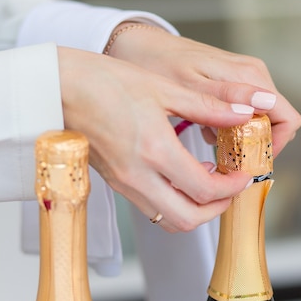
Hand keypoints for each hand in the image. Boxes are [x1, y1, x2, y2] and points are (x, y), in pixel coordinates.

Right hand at [57, 46, 253, 231]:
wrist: (56, 87)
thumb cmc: (104, 81)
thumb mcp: (163, 88)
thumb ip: (208, 107)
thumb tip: (243, 113)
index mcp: (155, 150)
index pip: (205, 190)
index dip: (233, 188)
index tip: (244, 175)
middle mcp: (138, 176)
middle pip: (188, 219)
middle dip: (217, 209)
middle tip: (231, 187)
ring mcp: (124, 184)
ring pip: (168, 219)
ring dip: (195, 210)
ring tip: (208, 182)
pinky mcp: (115, 184)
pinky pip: (151, 208)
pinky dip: (174, 202)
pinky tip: (181, 176)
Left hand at [106, 23, 300, 157]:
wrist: (137, 46)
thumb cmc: (159, 63)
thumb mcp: (188, 85)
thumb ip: (225, 97)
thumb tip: (263, 105)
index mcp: (250, 76)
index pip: (287, 119)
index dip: (275, 146)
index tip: (251, 162)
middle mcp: (253, 76)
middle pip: (277, 123)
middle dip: (258, 146)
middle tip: (229, 162)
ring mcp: (244, 80)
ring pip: (262, 120)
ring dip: (244, 140)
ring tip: (215, 150)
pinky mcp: (232, 85)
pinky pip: (246, 113)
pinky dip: (232, 131)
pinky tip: (208, 135)